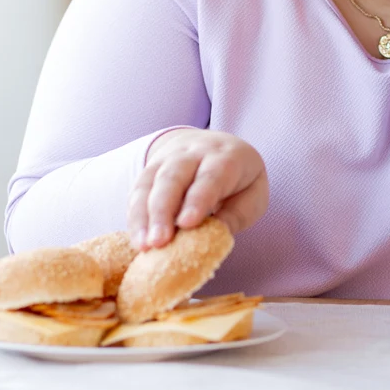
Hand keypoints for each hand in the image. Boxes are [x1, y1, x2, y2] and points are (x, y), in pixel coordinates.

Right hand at [128, 128, 268, 250]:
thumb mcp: (253, 194)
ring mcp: (168, 158)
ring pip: (151, 183)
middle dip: (163, 210)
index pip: (210, 176)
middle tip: (159, 242)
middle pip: (173, 177)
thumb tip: (216, 236)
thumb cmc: (239, 179)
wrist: (214, 143)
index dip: (198, 199)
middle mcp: (193, 153)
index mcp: (225, 156)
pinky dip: (136, 217)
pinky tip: (137, 240)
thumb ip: (238, 214)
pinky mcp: (150, 170)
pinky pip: (138, 191)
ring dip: (144, 216)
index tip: (187, 224)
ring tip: (144, 246)